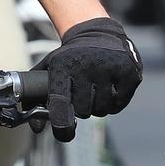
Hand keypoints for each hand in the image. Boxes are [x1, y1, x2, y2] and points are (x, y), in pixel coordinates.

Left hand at [39, 16, 141, 136]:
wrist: (95, 32)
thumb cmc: (69, 58)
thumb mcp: (49, 69)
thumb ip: (36, 98)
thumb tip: (37, 129)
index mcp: (62, 66)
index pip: (60, 104)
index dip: (62, 125)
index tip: (66, 133)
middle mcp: (86, 66)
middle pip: (84, 111)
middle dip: (82, 109)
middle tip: (82, 96)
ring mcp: (109, 68)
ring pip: (102, 109)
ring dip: (98, 107)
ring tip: (95, 92)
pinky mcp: (128, 72)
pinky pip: (118, 104)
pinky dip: (113, 103)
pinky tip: (109, 90)